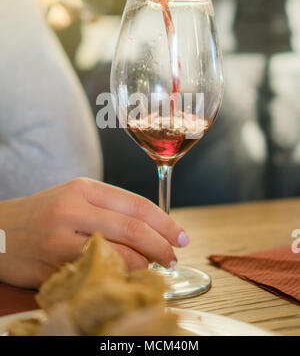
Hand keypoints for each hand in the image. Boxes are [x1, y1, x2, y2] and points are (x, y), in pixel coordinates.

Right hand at [0, 178, 188, 287]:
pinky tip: (127, 275)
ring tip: (153, 267)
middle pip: (133, 227)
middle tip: (172, 257)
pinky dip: (120, 274)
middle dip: (161, 245)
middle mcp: (75, 207)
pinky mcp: (54, 262)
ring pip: (119, 252)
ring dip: (144, 263)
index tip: (181, 236)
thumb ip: (110, 208)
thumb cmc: (43, 214)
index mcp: (84, 187)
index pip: (136, 204)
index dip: (165, 223)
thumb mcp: (75, 198)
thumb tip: (151, 229)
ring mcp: (63, 235)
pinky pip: (99, 270)